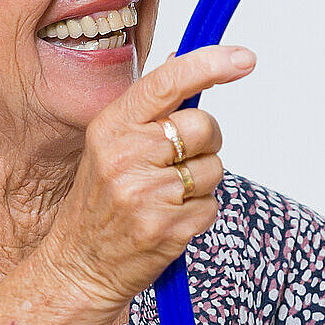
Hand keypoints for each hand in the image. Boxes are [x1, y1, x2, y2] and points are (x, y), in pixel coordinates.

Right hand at [29, 46, 255, 306]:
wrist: (80, 265)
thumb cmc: (99, 202)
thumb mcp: (109, 146)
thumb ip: (147, 108)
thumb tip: (180, 59)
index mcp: (111, 127)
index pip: (166, 83)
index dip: (209, 64)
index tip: (243, 59)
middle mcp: (126, 156)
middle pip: (204, 125)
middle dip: (205, 141)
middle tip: (176, 162)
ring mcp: (148, 194)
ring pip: (214, 167)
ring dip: (202, 181)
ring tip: (165, 196)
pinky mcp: (169, 228)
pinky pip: (212, 205)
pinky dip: (199, 212)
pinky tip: (169, 220)